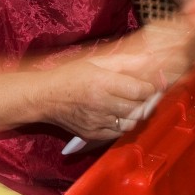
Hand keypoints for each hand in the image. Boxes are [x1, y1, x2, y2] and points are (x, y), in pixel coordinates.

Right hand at [41, 55, 158, 139]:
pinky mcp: (94, 134)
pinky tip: (115, 115)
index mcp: (102, 82)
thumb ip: (124, 63)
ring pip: (131, 123)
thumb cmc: (70, 76)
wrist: (44, 98)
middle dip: (144, 102)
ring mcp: (98, 122)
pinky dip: (122, 125)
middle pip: (139, 109)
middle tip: (140, 96)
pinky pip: (119, 133)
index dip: (149, 89)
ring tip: (127, 106)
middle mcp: (102, 104)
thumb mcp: (96, 62)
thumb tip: (148, 60)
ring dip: (134, 115)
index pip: (140, 91)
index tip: (148, 86)